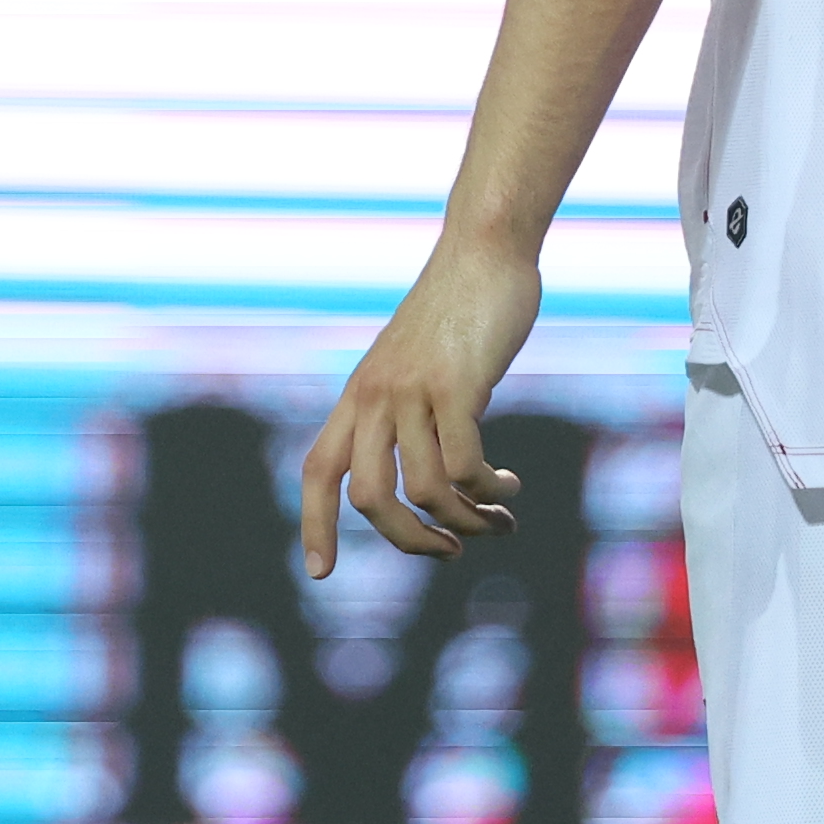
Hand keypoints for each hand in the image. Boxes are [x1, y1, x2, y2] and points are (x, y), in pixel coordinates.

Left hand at [295, 239, 542, 572]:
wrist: (483, 250)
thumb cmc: (456, 310)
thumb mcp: (414, 364)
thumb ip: (406, 409)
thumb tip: (421, 473)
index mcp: (359, 395)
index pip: (319, 470)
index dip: (315, 524)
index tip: (319, 573)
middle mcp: (376, 396)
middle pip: (368, 497)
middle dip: (409, 540)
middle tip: (449, 552)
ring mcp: (414, 390)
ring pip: (426, 490)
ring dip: (467, 521)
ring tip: (499, 521)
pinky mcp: (457, 386)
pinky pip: (466, 465)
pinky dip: (489, 489)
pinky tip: (509, 486)